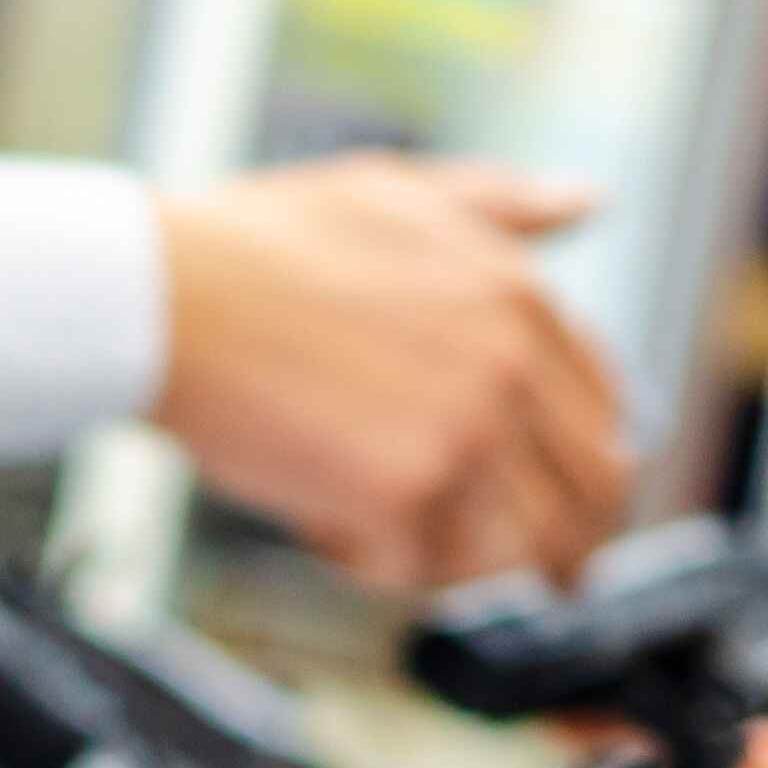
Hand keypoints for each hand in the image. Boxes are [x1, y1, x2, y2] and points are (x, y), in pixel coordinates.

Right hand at [153, 158, 628, 591]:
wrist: (163, 297)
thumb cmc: (254, 247)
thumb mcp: (396, 194)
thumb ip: (502, 206)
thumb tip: (588, 200)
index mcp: (519, 297)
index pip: (604, 410)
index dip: (579, 468)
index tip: (551, 503)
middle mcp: (512, 365)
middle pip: (591, 495)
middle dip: (560, 544)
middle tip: (514, 573)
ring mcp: (467, 433)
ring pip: (523, 552)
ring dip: (464, 562)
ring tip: (386, 538)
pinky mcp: (410, 495)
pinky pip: (430, 573)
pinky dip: (380, 567)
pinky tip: (323, 524)